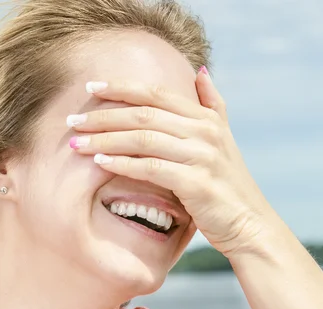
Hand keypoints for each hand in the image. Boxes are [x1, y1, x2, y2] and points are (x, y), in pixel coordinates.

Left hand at [68, 69, 275, 256]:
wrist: (249, 223)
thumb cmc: (227, 183)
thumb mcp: (224, 137)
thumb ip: (212, 104)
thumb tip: (200, 72)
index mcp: (206, 118)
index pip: (156, 94)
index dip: (121, 88)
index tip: (91, 87)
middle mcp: (205, 131)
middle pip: (143, 114)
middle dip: (103, 115)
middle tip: (73, 120)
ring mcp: (202, 155)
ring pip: (143, 139)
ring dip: (105, 139)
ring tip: (77, 141)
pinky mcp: (196, 182)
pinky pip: (150, 167)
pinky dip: (122, 162)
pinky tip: (100, 161)